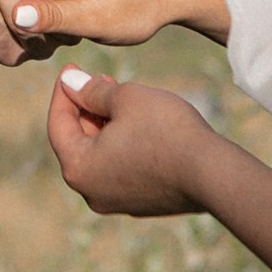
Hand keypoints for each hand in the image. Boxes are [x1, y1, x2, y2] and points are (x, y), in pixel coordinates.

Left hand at [48, 66, 218, 216]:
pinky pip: (120, 168)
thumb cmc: (166, 130)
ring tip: (119, 95)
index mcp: (79, 169)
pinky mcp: (141, 203)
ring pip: (100, 155)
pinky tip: (137, 123)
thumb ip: (92, 90)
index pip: (58, 124)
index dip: (63, 91)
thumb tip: (71, 84)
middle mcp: (91, 192)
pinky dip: (121, 144)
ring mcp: (117, 202)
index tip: (70, 68)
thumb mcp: (125, 97)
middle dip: (85, 107)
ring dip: (104, 124)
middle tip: (98, 78)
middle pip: (77, 141)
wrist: (213, 173)